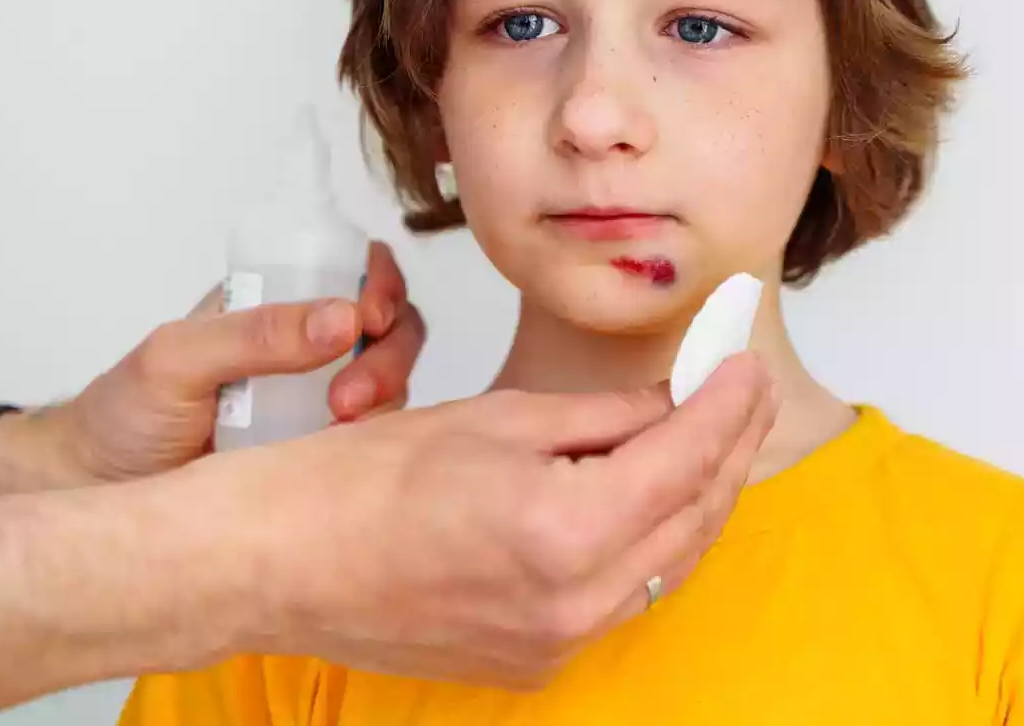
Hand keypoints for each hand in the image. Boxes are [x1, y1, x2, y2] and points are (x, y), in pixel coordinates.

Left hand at [0, 242, 424, 490]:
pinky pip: (372, 436)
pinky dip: (372, 439)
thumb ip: (254, 334)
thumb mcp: (178, 358)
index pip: (351, 267)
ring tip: (341, 423)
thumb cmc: (124, 414)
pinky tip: (341, 452)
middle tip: (352, 395)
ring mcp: (318, 399)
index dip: (381, 282)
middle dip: (390, 352)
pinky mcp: (321, 450)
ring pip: (391, 380)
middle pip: (390, 325)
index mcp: (273, 301)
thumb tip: (342, 318)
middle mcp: (307, 345)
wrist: (97, 492)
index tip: (372, 315)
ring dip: (385, 396)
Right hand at [183, 352, 776, 687]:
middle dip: (728, 448)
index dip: (727, 404)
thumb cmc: (360, 481)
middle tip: (740, 392)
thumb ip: (603, 416)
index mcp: (566, 529)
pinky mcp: (534, 662)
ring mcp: (556, 644)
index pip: (687, 457)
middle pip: (693, 517)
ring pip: (668, 565)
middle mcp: (574, 602)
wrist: (277, 561)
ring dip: (697, 498)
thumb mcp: (497, 418)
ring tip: (710, 437)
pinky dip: (649, 545)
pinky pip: (622, 599)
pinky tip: (648, 498)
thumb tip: (672, 402)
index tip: (745, 362)